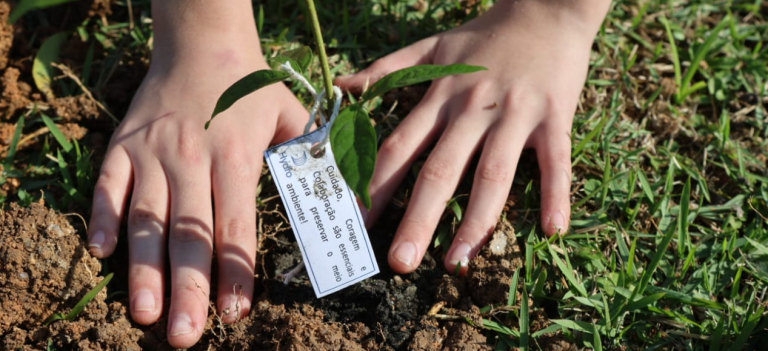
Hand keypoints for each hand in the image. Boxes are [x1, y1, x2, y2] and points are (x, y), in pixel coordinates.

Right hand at [86, 35, 306, 347]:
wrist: (201, 42)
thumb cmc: (252, 90)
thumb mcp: (294, 116)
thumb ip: (319, 158)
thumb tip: (355, 202)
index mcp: (236, 155)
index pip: (236, 224)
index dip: (236, 270)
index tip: (237, 312)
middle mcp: (190, 157)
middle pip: (188, 231)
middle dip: (186, 287)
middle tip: (184, 335)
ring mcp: (151, 152)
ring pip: (145, 217)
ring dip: (143, 267)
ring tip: (144, 313)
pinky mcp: (121, 146)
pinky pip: (108, 186)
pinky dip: (101, 218)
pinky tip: (99, 254)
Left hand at [336, 0, 608, 273]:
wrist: (547, 8)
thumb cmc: (487, 34)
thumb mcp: (433, 47)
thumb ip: (388, 68)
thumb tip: (341, 85)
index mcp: (440, 96)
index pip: (400, 147)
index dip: (375, 184)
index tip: (356, 221)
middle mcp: (472, 109)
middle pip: (440, 169)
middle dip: (417, 217)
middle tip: (399, 262)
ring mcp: (514, 114)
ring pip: (492, 174)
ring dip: (475, 222)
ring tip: (456, 263)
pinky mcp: (554, 116)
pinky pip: (555, 161)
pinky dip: (556, 195)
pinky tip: (552, 231)